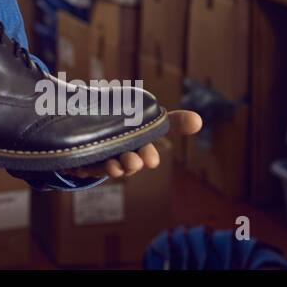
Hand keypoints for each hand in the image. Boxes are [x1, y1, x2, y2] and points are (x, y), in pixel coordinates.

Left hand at [60, 109, 201, 180]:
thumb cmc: (127, 128)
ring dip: (114, 167)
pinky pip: (88, 165)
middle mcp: (124, 155)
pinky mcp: (86, 161)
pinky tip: (90, 164)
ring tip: (114, 164)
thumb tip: (199, 120)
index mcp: (139, 145)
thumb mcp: (147, 119)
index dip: (148, 155)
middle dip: (133, 163)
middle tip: (134, 160)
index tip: (150, 159)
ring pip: (111, 166)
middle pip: (130, 162)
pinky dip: (91, 165)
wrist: (92, 132)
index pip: (147, 150)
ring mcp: (105, 159)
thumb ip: (172, 121)